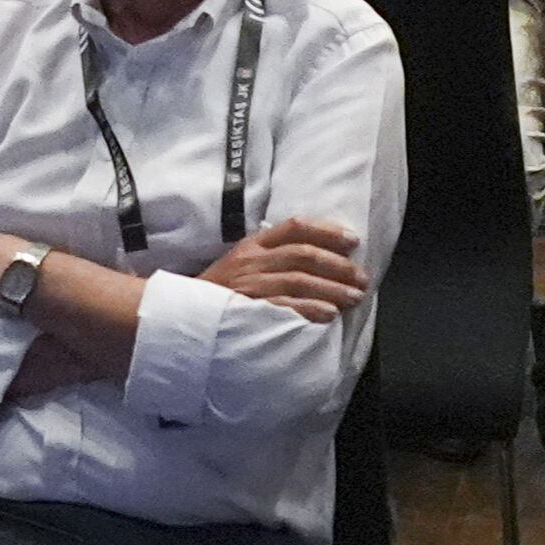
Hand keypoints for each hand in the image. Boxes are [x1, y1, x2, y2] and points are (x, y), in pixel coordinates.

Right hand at [194, 215, 367, 323]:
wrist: (183, 317)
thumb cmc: (219, 294)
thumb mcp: (241, 265)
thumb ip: (272, 258)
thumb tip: (319, 259)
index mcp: (252, 245)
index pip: (295, 227)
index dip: (327, 230)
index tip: (352, 240)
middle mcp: (251, 260)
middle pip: (303, 254)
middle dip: (338, 265)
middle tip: (361, 278)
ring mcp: (249, 284)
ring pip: (298, 278)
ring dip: (332, 288)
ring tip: (354, 297)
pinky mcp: (247, 308)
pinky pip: (284, 305)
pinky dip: (310, 308)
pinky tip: (329, 313)